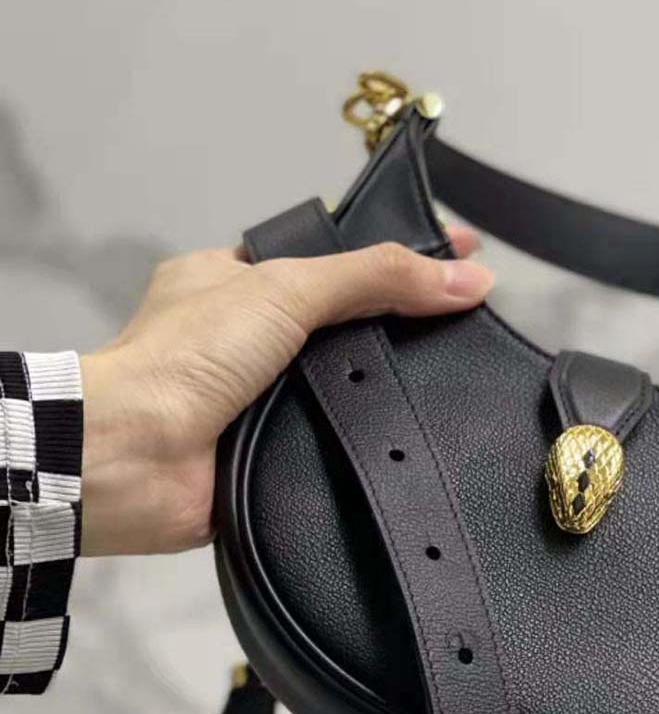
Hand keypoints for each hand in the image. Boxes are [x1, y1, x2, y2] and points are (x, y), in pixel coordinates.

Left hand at [80, 230, 491, 555]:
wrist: (132, 459)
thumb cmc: (189, 357)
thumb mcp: (286, 290)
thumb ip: (376, 278)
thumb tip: (470, 279)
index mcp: (235, 280)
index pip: (332, 258)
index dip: (397, 254)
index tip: (467, 254)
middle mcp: (247, 338)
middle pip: (344, 320)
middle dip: (401, 319)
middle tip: (471, 321)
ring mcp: (260, 396)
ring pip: (344, 380)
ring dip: (389, 382)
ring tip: (462, 375)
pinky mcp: (273, 452)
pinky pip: (337, 435)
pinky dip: (370, 433)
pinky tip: (419, 432)